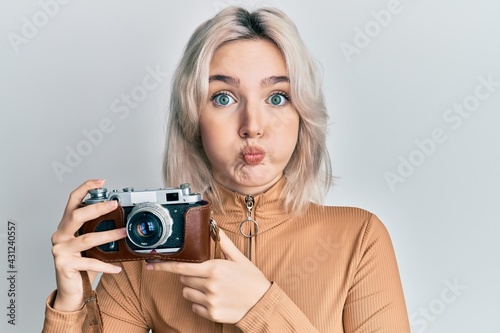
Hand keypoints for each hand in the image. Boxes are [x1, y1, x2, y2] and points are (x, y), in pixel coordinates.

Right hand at [50, 179, 126, 311]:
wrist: (72, 290)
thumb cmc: (82, 265)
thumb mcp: (90, 245)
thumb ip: (98, 231)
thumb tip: (122, 221)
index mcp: (66, 226)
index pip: (72, 201)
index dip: (85, 188)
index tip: (101, 182)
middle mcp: (60, 235)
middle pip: (76, 216)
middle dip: (96, 208)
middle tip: (114, 204)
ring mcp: (60, 250)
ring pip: (87, 238)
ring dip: (108, 235)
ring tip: (123, 234)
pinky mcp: (64, 265)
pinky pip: (89, 262)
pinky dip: (106, 265)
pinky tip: (117, 267)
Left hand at [146, 229, 270, 323]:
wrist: (262, 303)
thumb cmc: (251, 280)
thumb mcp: (239, 259)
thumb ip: (224, 244)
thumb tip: (216, 228)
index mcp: (214, 268)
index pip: (183, 266)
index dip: (165, 266)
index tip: (152, 264)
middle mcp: (210, 284)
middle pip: (184, 278)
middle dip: (190, 275)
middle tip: (206, 275)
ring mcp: (210, 300)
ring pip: (187, 292)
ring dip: (194, 289)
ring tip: (211, 288)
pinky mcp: (211, 313)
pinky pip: (194, 306)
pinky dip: (200, 303)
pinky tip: (214, 299)